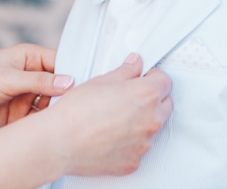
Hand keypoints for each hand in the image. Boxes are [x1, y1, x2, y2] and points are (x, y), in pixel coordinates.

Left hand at [0, 43, 74, 132]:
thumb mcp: (8, 79)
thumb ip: (39, 82)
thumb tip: (70, 82)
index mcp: (29, 56)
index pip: (61, 62)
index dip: (75, 73)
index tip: (89, 87)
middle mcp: (30, 75)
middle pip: (60, 85)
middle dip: (68, 96)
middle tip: (79, 107)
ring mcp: (25, 95)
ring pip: (52, 104)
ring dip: (56, 112)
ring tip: (64, 120)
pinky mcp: (19, 114)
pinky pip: (39, 119)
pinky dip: (44, 124)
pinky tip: (50, 129)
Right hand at [44, 54, 172, 177]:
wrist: (61, 141)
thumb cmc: (76, 111)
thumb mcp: (100, 81)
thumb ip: (125, 71)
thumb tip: (135, 65)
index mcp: (146, 95)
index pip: (165, 81)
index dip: (152, 77)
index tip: (141, 78)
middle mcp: (151, 120)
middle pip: (164, 104)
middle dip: (151, 98)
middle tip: (128, 96)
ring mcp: (145, 143)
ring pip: (151, 127)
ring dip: (140, 120)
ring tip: (113, 117)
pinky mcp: (135, 161)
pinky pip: (139, 147)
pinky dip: (129, 141)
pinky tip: (109, 135)